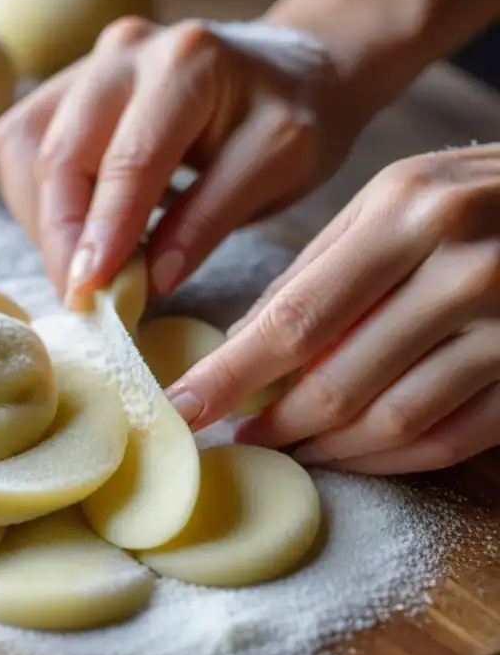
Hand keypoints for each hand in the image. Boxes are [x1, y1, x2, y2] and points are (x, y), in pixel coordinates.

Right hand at [0, 16, 361, 307]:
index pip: (128, 159)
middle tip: (78, 300)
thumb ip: (213, 216)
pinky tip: (75, 237)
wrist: (284, 68)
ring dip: (42, 222)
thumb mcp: (280, 166)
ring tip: (80, 272)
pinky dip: (40, 203)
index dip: (103, 232)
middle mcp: (123, 52)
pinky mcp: (62, 88)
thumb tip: (152, 279)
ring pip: (26, 151)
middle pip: (59, 153)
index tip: (88, 294)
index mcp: (187, 63)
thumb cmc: (289, 118)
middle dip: (60, 236)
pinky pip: (24, 149)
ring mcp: (85, 65)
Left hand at [168, 144, 499, 473]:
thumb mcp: (394, 199)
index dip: (231, 374)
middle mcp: (460, 266)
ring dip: (329, 448)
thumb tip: (242, 341)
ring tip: (292, 446)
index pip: (294, 317)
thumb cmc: (476, 197)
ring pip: (392, 420)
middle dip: (274, 423)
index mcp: (406, 212)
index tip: (183, 406)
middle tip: (239, 436)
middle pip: (337, 381)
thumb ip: (319, 266)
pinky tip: (354, 453)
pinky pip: (451, 438)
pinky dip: (392, 458)